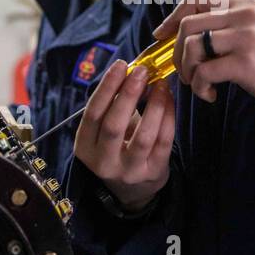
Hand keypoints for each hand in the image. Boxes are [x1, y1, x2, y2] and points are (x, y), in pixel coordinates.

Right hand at [74, 59, 174, 211]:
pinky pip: (164, 142)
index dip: (106, 88)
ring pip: (143, 136)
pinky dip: (168, 117)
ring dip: (154, 105)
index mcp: (85, 147)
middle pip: (114, 125)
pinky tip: (168, 99)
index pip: (92, 115)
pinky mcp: (153, 173)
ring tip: (160, 84)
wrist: (133, 189)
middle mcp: (104, 162)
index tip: (120, 65)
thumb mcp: (106, 130)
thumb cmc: (118, 148)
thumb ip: (115, 104)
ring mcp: (130, 171)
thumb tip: (133, 72)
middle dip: (129, 94)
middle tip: (142, 71)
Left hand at [152, 0, 254, 117]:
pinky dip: (199, 87)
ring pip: (192, 46)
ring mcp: (245, 37)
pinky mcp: (245, 63)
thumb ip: (226, 24)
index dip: (174, 15)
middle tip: (183, 72)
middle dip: (176, 51)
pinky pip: (204, 71)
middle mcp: (244, 15)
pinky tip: (210, 95)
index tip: (162, 35)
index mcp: (245, 4)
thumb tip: (183, 33)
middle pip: (188, 24)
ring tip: (197, 84)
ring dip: (186, 71)